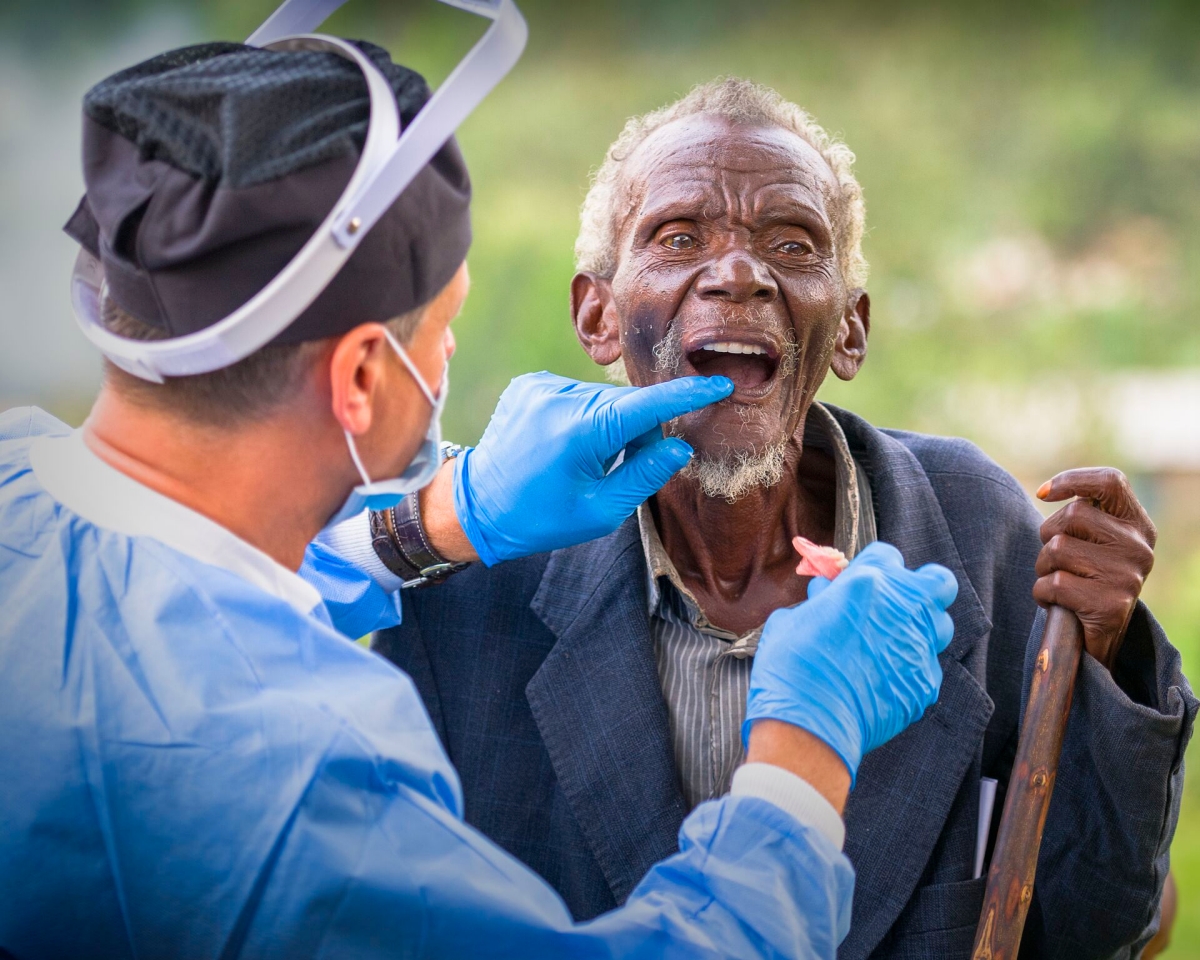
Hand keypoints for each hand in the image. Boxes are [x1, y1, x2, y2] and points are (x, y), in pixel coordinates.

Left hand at [453, 372, 732, 564]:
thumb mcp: (601, 510)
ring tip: (585, 459)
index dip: (687, 396)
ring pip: (602, 398)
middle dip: (636, 431)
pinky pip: (576, 394)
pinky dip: (584, 415)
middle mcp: (560, 399)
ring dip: (609, 423)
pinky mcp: (529, 384)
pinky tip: (564, 443)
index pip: (648, 406)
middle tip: (620, 467)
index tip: (720, 384)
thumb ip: (644, 475)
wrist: (478, 505)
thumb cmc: (541, 517)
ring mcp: (541, 387)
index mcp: (580, 432)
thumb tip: (679, 447)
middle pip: (626, 404)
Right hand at [743, 542, 956, 784]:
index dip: (873, 568)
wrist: (810, 723)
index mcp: (867, 584)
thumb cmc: (792, 668)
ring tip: (891, 643)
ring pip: (940, 625)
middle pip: (937, 581)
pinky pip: (926, 667)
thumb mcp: (792, 620)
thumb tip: (825, 596)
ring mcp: (918, 648)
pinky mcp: (925, 683)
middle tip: (897, 602)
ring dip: (920, 628)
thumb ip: (818, 603)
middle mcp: (902, 610)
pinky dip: (908, 669)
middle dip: (921, 587)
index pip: (887, 556)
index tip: (859, 582)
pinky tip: (883, 680)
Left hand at [1035, 467, 1156, 670]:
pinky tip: (1056, 602)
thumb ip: (1081, 514)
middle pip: (1072, 514)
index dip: (1072, 480)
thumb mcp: (1092, 540)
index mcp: (1137, 525)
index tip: (1043, 493)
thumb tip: (1045, 490)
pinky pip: (1053, 583)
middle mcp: (1139, 547)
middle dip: (1048, 535)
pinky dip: (1042, 593)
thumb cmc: (1086, 579)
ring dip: (1043, 566)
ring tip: (1058, 581)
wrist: (1100, 636)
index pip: (1110, 482)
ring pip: (1057, 548)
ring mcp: (1128, 576)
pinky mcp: (1111, 606)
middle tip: (1055, 559)